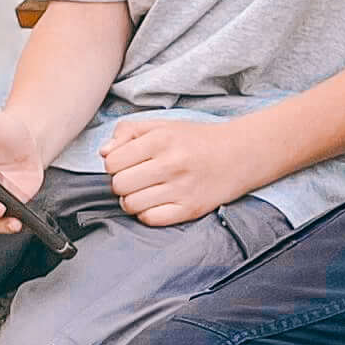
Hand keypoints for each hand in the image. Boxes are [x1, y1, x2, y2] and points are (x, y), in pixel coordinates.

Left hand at [96, 113, 259, 229]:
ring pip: (131, 205)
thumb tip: (104, 152)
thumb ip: (129, 132)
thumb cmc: (196, 140)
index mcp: (161, 139)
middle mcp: (171, 164)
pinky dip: (147, 213)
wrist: (240, 154)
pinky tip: (156, 202)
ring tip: (145, 191)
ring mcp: (181, 189)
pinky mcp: (190, 209)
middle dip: (122, 183)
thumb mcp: (163, 125)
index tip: (126, 163)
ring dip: (132, 200)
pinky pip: (150, 219)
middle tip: (135, 178)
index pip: (112, 162)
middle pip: (119, 185)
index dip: (114, 164)